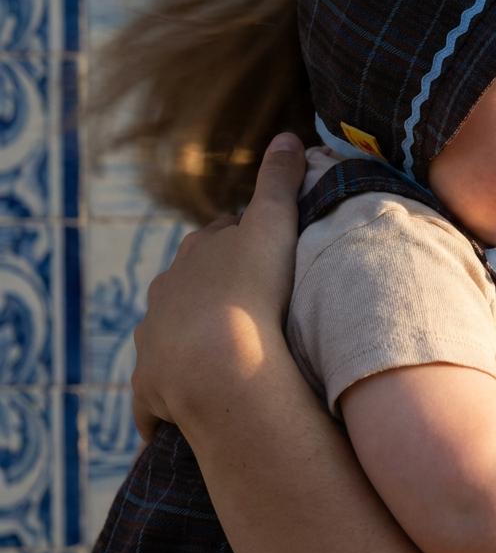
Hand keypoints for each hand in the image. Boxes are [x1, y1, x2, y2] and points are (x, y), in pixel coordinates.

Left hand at [131, 133, 306, 441]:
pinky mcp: (150, 387)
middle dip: (210, 292)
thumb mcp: (273, 226)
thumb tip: (288, 134)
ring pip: (169, 336)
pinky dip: (162, 405)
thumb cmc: (251, 290)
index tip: (262, 256)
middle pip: (188, 286)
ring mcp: (154, 340)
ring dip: (189, 344)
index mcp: (196, 254)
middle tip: (247, 309)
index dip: (240, 245)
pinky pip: (153, 397)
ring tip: (224, 362)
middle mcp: (166, 292)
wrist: (218, 363)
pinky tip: (179, 418)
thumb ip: (279, 181)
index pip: (217, 239)